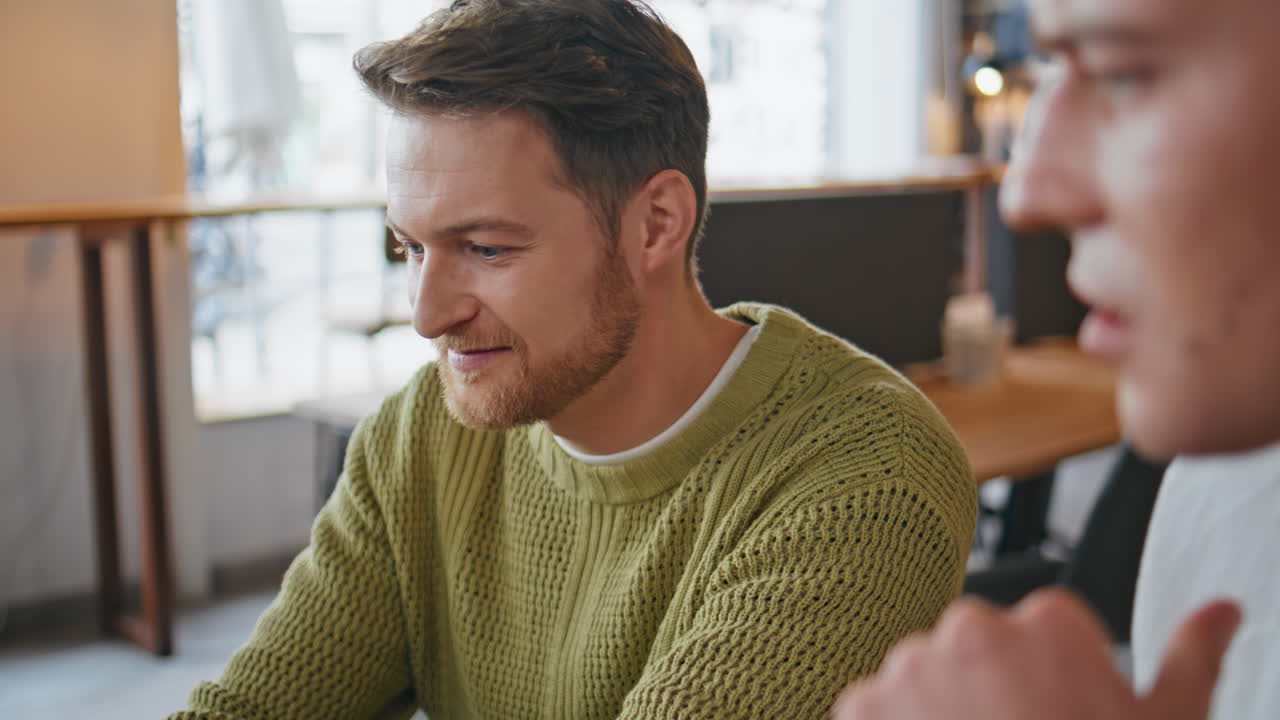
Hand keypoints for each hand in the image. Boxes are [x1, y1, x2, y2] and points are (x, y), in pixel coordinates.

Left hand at [831, 588, 1240, 719]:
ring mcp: (909, 667)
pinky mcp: (861, 708)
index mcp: (1047, 623)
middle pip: (979, 650)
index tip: (1062, 714)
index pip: (1043, 630)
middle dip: (994, 691)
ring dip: (943, 712)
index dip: (1056, 680)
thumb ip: (1190, 657)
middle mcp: (971, 630)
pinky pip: (877, 710)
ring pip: (926, 679)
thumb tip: (1220, 613)